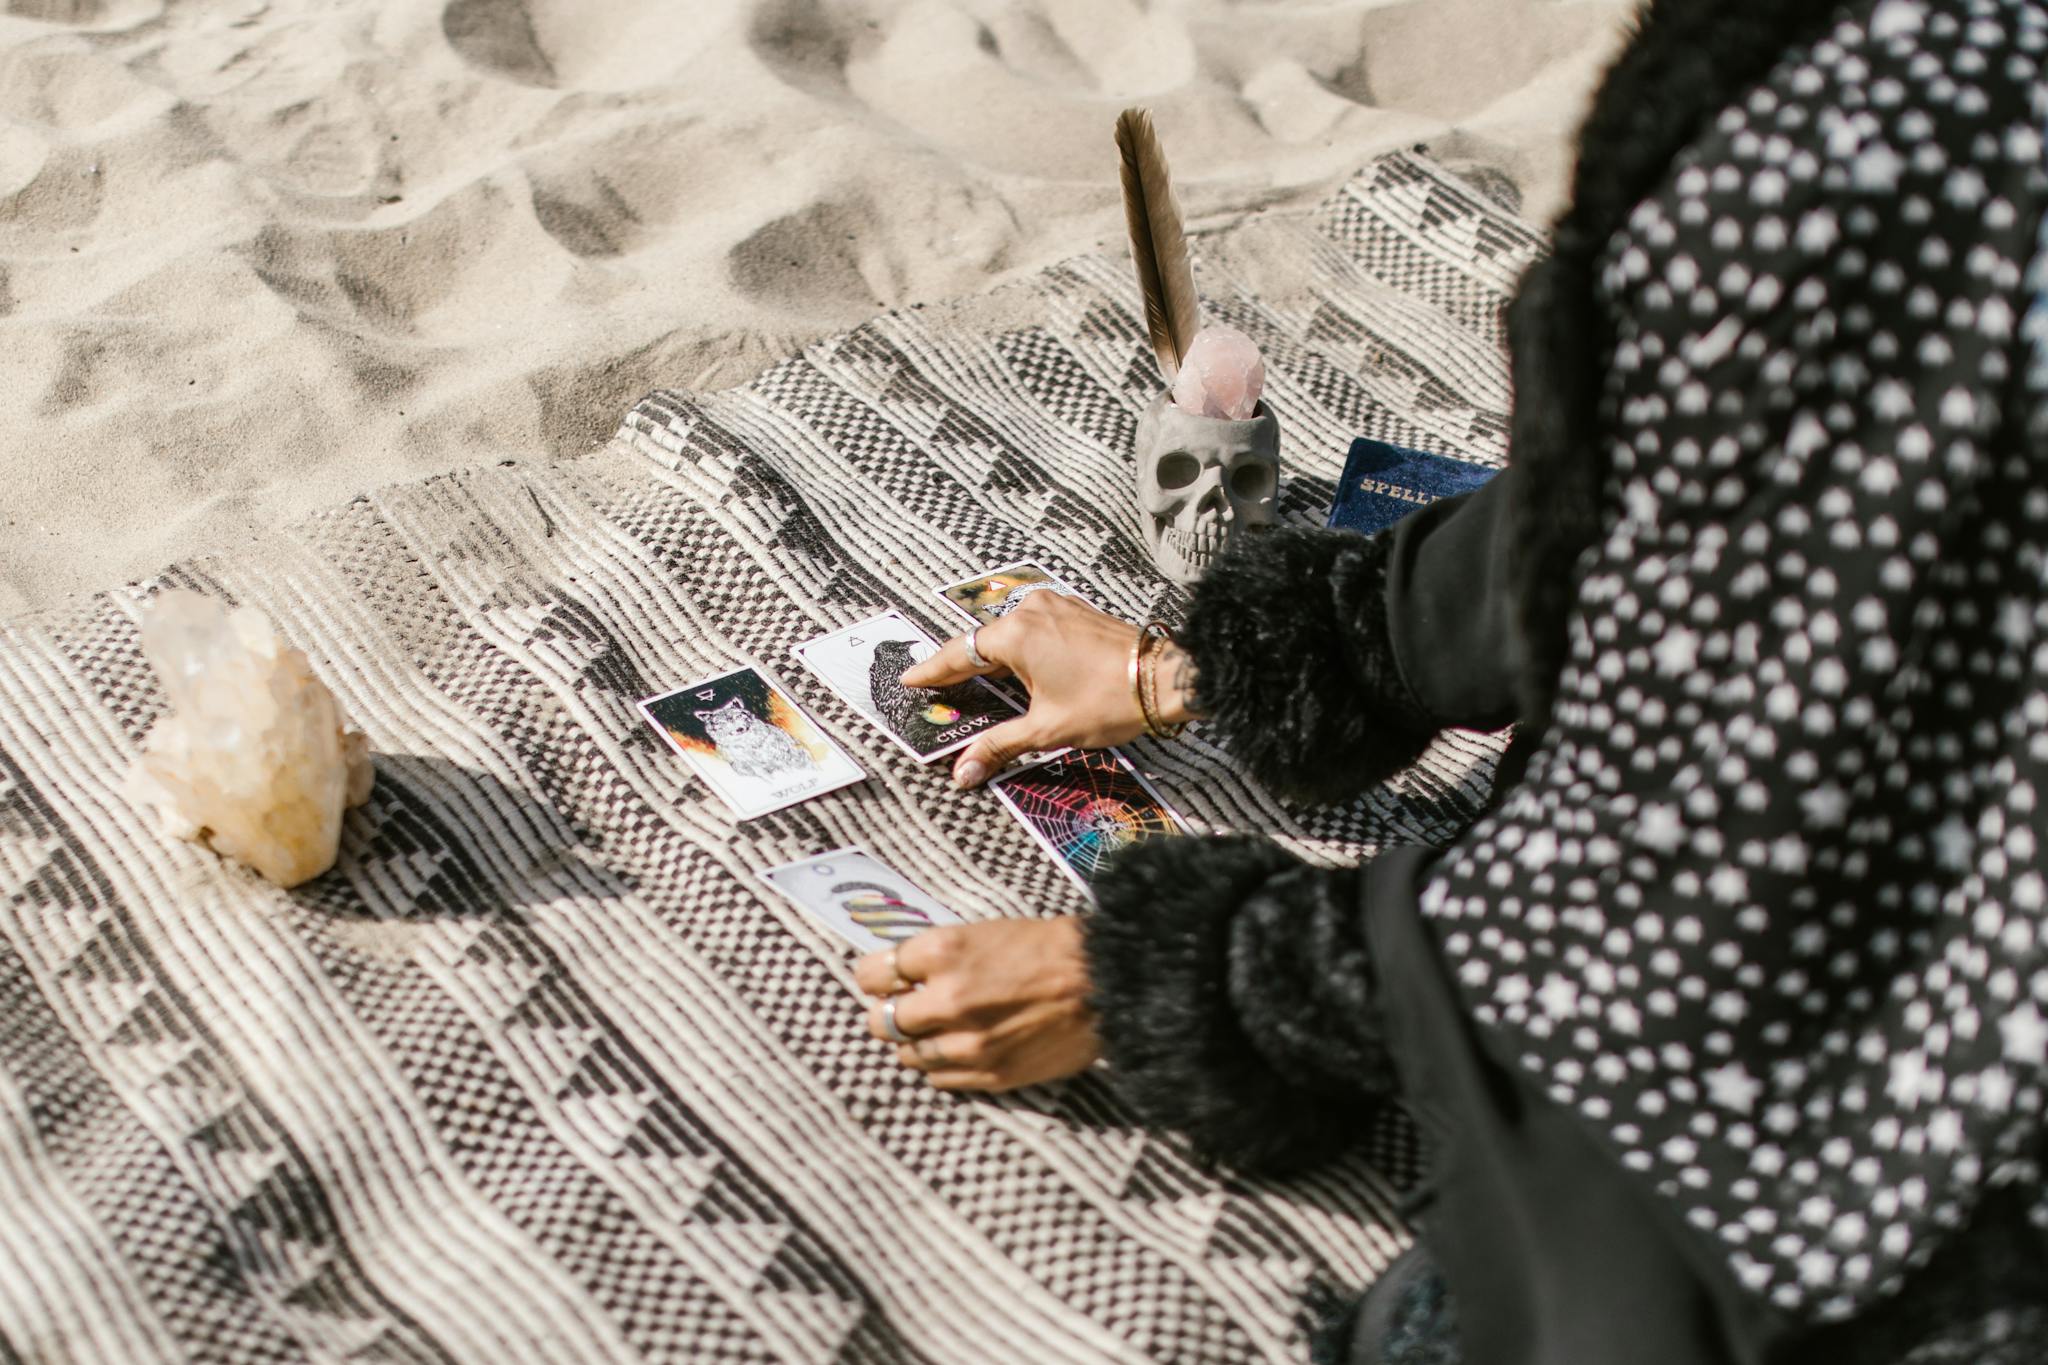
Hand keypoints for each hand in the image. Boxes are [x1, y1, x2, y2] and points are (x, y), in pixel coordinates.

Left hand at [853, 918, 1098, 1091]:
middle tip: (905, 1007)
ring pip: (908, 1055)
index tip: (881, 979)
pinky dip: (941, 1065)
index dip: (874, 976)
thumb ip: (935, 956)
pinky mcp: (989, 1074)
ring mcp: (967, 1043)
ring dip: (915, 1043)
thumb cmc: (1045, 948)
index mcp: (943, 953)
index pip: (872, 974)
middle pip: (882, 1021)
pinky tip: (958, 1049)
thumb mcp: (981, 932)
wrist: (1104, 981)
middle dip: (889, 1013)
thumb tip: (896, 975)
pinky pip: (940, 1079)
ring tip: (936, 1030)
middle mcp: (947, 1000)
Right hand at [902, 592, 1199, 787]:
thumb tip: (963, 773)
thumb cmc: (1107, 701)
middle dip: (961, 666)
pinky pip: (1034, 628)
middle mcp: (1032, 612)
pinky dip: (1019, 648)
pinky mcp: (1076, 612)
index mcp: (1016, 635)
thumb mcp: (1047, 729)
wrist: (1165, 678)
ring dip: (993, 657)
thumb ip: (998, 746)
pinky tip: (1017, 668)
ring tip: (974, 680)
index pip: (959, 653)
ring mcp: (1056, 607)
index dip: (932, 671)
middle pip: (983, 641)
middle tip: (937, 685)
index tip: (910, 680)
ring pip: (1010, 633)